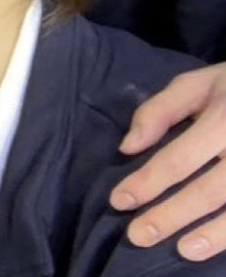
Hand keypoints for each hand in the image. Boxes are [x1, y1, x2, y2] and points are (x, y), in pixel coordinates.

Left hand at [113, 62, 225, 260]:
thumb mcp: (198, 84)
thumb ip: (161, 111)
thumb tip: (128, 147)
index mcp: (223, 120)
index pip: (179, 158)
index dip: (148, 183)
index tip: (120, 201)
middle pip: (209, 190)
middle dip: (172, 215)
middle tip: (139, 236)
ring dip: (214, 234)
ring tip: (184, 250)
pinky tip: (218, 245)